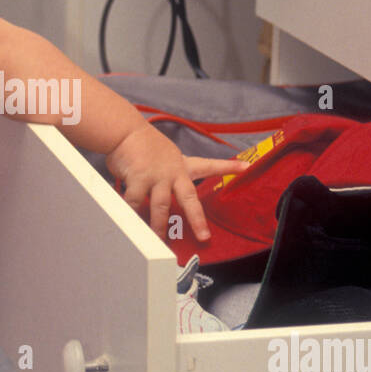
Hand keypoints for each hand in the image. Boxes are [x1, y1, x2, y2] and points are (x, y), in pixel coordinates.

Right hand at [104, 123, 251, 243]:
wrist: (124, 131)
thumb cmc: (142, 144)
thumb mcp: (164, 156)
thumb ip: (168, 176)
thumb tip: (164, 198)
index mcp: (181, 166)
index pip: (209, 165)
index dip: (228, 167)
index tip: (246, 167)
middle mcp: (172, 172)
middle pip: (189, 199)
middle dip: (197, 220)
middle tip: (204, 236)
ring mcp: (156, 177)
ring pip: (161, 207)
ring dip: (159, 226)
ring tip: (160, 240)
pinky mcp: (138, 179)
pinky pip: (134, 202)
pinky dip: (132, 213)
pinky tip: (131, 221)